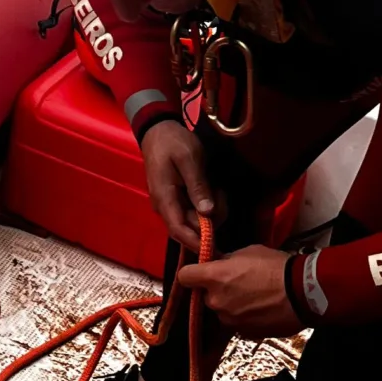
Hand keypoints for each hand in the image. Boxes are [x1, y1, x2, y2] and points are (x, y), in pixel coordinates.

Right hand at [141, 119, 216, 249]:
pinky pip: (193, 212)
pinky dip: (207, 206)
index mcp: (164, 198)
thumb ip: (198, 186)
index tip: (216, 249)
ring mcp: (171, 204)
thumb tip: (208, 213)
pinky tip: (213, 189)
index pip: (178, 231)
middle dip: (211, 221)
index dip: (196, 243)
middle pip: (189, 228)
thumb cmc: (173, 143)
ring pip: (193, 221)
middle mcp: (165, 207)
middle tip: (222, 196)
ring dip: (211, 212)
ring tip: (218, 189)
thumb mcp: (189, 159)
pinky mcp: (177, 200)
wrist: (158, 131)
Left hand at [176, 243, 299, 336]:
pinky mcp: (244, 333)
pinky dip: (245, 317)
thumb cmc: (277, 267)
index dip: (191, 274)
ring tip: (255, 297)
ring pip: (222, 311)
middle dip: (217, 290)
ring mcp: (230, 320)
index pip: (184, 276)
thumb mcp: (248, 252)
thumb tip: (218, 262)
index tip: (199, 272)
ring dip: (232, 305)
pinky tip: (262, 309)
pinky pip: (238, 323)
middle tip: (238, 283)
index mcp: (214, 278)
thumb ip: (227, 259)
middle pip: (206, 296)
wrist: (304, 292)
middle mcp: (216, 301)